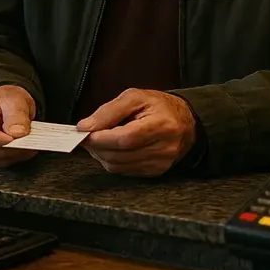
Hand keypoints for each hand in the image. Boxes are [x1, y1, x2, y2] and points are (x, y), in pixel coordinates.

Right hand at [0, 86, 37, 166]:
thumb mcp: (14, 97)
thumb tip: (18, 133)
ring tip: (29, 142)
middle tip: (30, 141)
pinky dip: (13, 157)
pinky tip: (23, 148)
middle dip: (9, 147)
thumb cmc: (3, 98)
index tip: (15, 138)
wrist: (3, 104)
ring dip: (13, 153)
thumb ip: (16, 114)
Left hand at [76, 89, 197, 176]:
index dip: (100, 138)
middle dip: (96, 146)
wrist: (186, 122)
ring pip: (118, 166)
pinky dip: (112, 160)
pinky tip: (111, 148)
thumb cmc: (159, 106)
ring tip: (98, 140)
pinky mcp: (156, 172)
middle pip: (119, 155)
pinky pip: (125, 171)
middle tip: (86, 135)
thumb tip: (85, 126)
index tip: (83, 132)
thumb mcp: (135, 97)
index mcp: (161, 125)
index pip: (124, 139)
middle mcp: (164, 148)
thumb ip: (109, 111)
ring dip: (101, 154)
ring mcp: (160, 163)